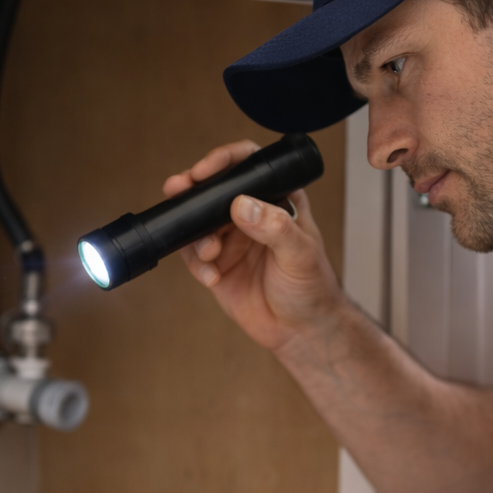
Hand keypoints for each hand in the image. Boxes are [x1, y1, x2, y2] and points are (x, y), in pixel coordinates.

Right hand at [164, 140, 345, 354]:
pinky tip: (212, 277)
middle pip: (213, 191)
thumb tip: (243, 204)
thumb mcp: (300, 253)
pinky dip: (196, 264)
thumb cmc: (312, 288)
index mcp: (276, 200)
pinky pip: (193, 255)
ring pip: (197, 223)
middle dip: (193, 191)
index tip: (206, 169)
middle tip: (180, 190)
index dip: (224, 160)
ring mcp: (230, 239)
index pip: (248, 166)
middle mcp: (250, 215)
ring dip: (196, 236)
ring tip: (210, 254)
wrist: (301, 331)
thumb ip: (275, 228)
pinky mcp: (215, 265)